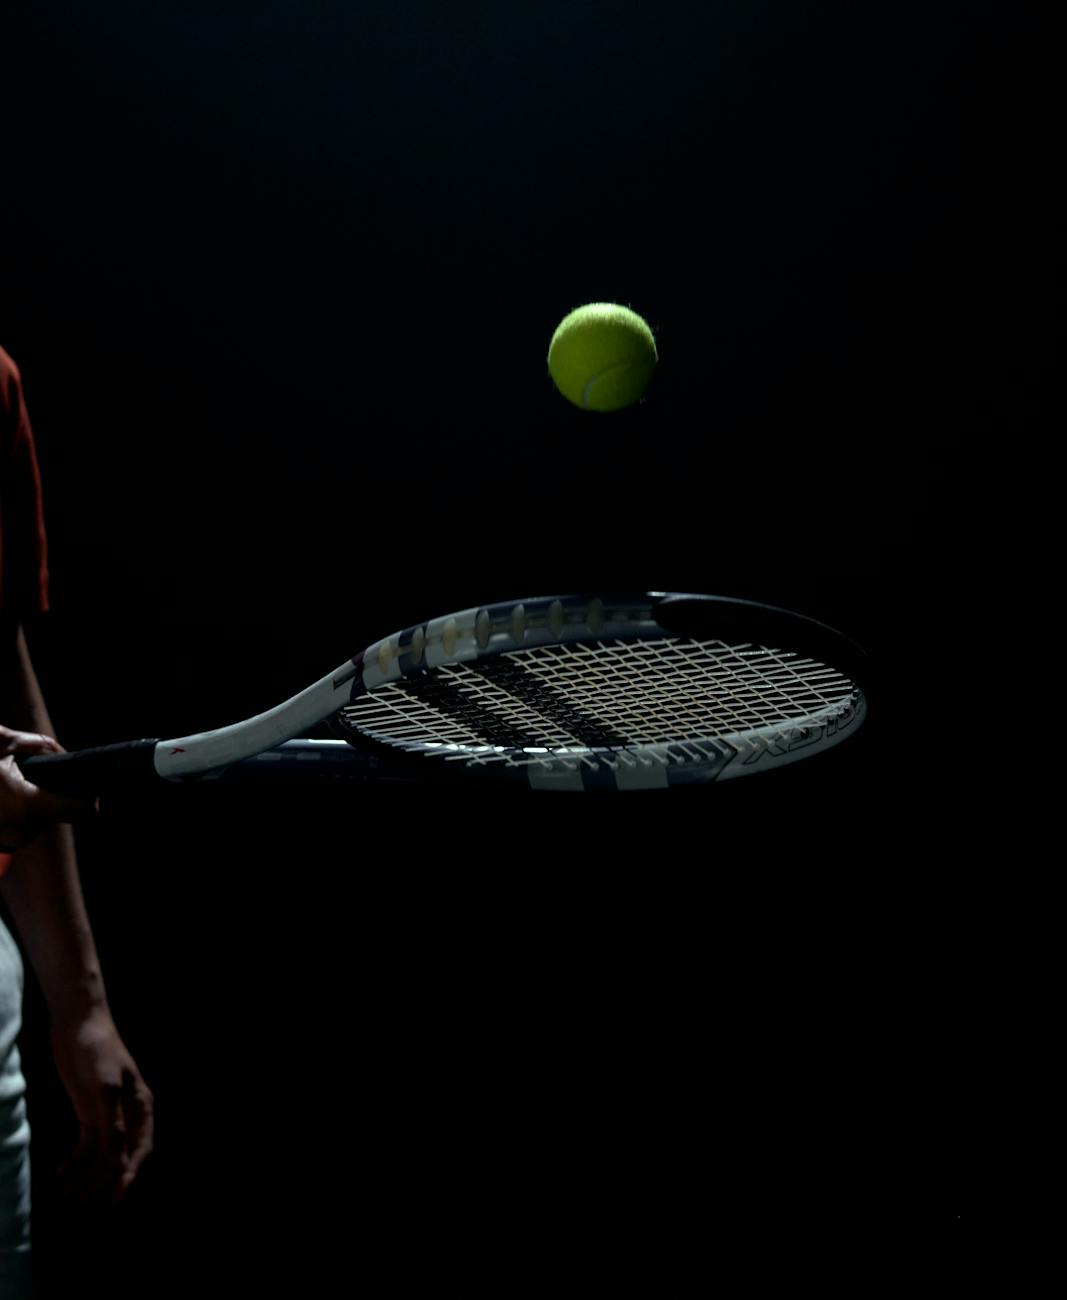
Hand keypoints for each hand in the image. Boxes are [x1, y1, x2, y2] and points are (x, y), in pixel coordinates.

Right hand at [0, 725, 95, 852]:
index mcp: (28, 808)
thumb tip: (61, 755)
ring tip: (5, 780)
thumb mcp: (3, 741)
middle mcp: (20, 834)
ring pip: (35, 821)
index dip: (89, 794)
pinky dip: (10, 811)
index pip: (84, 810)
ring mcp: (5, 844)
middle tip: (26, 770)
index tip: (88, 784)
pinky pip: (14, 828)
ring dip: (28, 801)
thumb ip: (40, 745)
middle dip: (48, 790)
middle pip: (57, 812)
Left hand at [50, 1007, 153, 1202]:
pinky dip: (75, 1161)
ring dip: (86, 1176)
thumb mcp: (105, 1087)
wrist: (78, 1024)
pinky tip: (61, 1173)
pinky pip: (86, 1145)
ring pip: (101, 1154)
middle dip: (105, 1182)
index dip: (129, 1175)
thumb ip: (112, 1125)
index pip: (140, 1149)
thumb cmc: (98, 1049)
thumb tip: (117, 1162)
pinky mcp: (89, 1112)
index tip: (115, 1197)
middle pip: (121, 1156)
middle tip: (86, 1205)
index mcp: (142, 1106)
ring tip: (68, 1195)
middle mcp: (128, 1114)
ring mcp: (108, 1114)